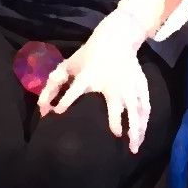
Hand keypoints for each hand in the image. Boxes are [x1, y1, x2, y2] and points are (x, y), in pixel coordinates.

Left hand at [38, 13, 151, 151]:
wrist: (116, 37)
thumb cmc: (88, 56)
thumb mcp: (68, 66)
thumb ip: (52, 88)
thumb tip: (42, 111)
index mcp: (89, 76)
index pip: (76, 88)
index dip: (66, 100)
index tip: (58, 114)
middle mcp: (110, 82)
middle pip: (116, 102)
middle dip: (116, 118)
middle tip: (116, 136)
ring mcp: (128, 84)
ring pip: (136, 109)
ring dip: (136, 129)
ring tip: (133, 149)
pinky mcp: (140, 84)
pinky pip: (145, 106)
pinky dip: (144, 122)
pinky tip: (141, 137)